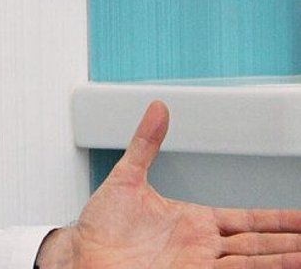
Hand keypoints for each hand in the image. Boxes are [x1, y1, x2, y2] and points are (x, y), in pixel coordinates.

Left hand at [37, 100, 300, 267]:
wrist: (80, 255)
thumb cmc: (99, 225)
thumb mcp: (126, 177)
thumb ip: (146, 143)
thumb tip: (158, 108)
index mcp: (195, 221)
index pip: (249, 219)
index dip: (279, 219)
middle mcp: (201, 245)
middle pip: (260, 244)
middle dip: (290, 242)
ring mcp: (198, 264)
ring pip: (253, 262)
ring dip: (282, 259)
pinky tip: (277, 268)